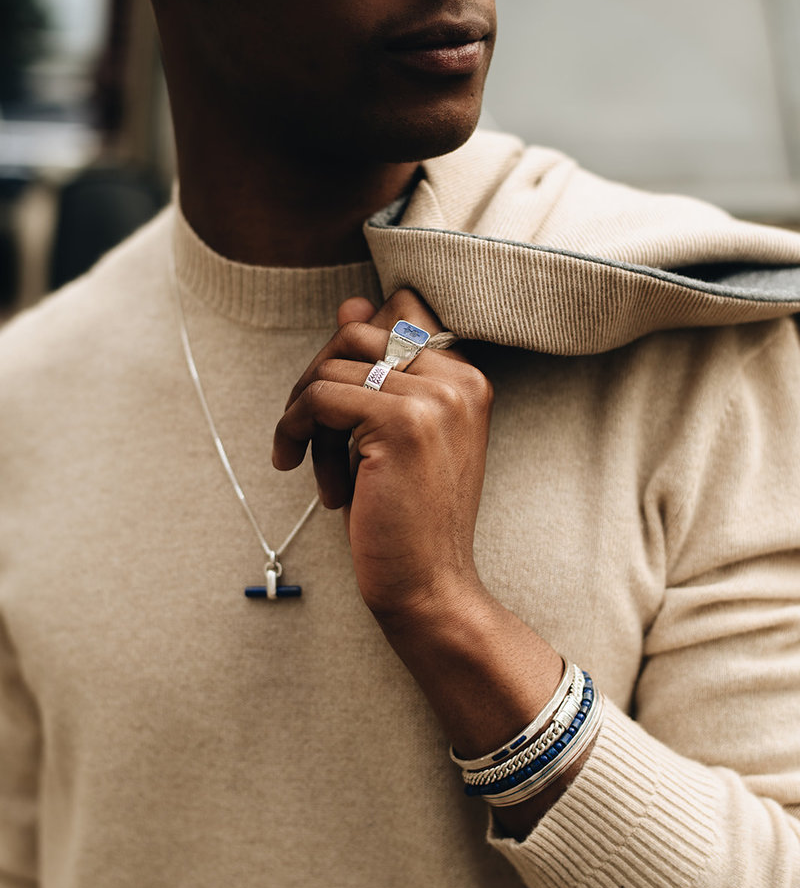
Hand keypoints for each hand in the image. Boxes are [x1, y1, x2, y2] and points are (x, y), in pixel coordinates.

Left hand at [272, 289, 493, 620]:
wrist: (427, 584)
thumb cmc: (404, 515)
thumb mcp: (390, 433)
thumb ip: (376, 368)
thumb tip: (350, 302)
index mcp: (467, 378)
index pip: (398, 311)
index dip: (350, 348)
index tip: (332, 400)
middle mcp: (461, 378)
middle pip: (357, 333)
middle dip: (317, 377)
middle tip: (306, 429)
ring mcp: (438, 397)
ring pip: (333, 366)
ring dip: (305, 415)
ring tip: (311, 464)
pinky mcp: (405, 422)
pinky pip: (321, 396)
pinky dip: (294, 428)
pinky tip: (294, 464)